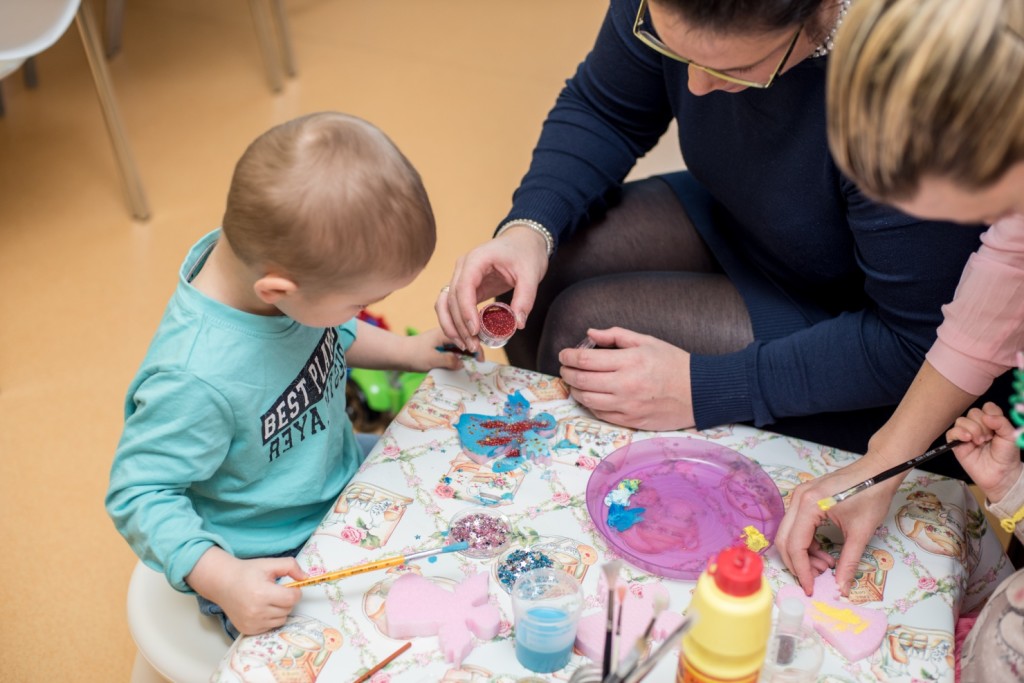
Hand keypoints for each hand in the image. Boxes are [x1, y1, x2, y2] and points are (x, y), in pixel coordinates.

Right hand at [186, 547, 305, 635]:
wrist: (223, 583)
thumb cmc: (247, 572)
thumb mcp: (269, 563)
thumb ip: (291, 566)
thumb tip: (305, 578)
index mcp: (262, 593)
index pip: (292, 598)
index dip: (295, 591)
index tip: (289, 586)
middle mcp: (256, 611)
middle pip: (288, 609)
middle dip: (287, 599)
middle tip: (276, 591)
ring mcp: (252, 623)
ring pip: (281, 619)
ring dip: (280, 610)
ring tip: (268, 599)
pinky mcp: (248, 630)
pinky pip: (271, 626)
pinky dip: (271, 618)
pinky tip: (261, 608)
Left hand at [401, 327, 473, 372]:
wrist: (398, 353)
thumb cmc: (413, 355)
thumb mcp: (432, 360)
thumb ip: (449, 361)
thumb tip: (462, 363)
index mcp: (446, 332)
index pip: (466, 338)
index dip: (476, 348)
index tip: (481, 360)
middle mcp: (446, 333)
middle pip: (465, 339)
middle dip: (474, 349)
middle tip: (480, 363)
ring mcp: (442, 339)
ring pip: (460, 344)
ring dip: (467, 353)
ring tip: (474, 364)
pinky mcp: (439, 345)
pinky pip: (453, 348)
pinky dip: (459, 355)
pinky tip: (462, 362)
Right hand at [435, 227, 548, 352]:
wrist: (524, 241)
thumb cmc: (526, 252)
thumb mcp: (531, 274)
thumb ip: (525, 298)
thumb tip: (517, 324)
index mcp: (476, 260)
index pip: (463, 287)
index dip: (466, 311)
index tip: (474, 331)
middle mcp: (463, 268)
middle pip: (451, 299)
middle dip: (460, 325)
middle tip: (473, 346)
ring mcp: (461, 277)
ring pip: (445, 304)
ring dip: (451, 326)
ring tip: (467, 345)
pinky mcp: (466, 287)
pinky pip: (452, 305)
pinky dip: (454, 321)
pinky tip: (464, 336)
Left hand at [557, 327, 694, 429]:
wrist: (698, 392)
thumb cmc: (673, 364)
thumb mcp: (647, 341)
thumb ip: (616, 336)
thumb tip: (590, 334)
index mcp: (630, 361)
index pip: (586, 359)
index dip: (569, 356)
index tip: (564, 354)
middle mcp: (626, 385)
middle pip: (582, 381)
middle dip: (567, 373)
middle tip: (565, 368)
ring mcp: (627, 406)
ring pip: (587, 400)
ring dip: (575, 390)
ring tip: (575, 382)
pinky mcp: (631, 421)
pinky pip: (600, 414)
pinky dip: (590, 404)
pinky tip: (591, 396)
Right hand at [776, 459, 901, 595]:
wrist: (879, 470)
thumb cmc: (872, 495)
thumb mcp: (861, 533)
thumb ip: (848, 563)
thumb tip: (841, 589)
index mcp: (809, 505)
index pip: (795, 545)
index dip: (801, 570)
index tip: (810, 588)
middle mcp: (798, 499)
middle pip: (785, 539)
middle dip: (798, 563)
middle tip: (816, 579)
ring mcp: (800, 496)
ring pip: (789, 533)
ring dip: (803, 554)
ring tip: (826, 565)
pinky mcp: (806, 497)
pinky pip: (797, 525)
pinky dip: (807, 542)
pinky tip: (824, 552)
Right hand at [947, 402, 1022, 503]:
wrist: (1001, 474)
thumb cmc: (1007, 455)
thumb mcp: (1010, 436)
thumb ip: (1001, 422)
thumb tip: (986, 416)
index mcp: (991, 421)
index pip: (987, 407)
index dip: (991, 414)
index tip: (996, 427)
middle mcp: (978, 425)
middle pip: (973, 412)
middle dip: (982, 424)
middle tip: (989, 438)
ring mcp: (966, 434)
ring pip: (961, 420)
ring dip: (972, 429)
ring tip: (980, 442)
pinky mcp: (956, 445)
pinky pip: (951, 433)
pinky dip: (959, 433)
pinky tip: (968, 440)